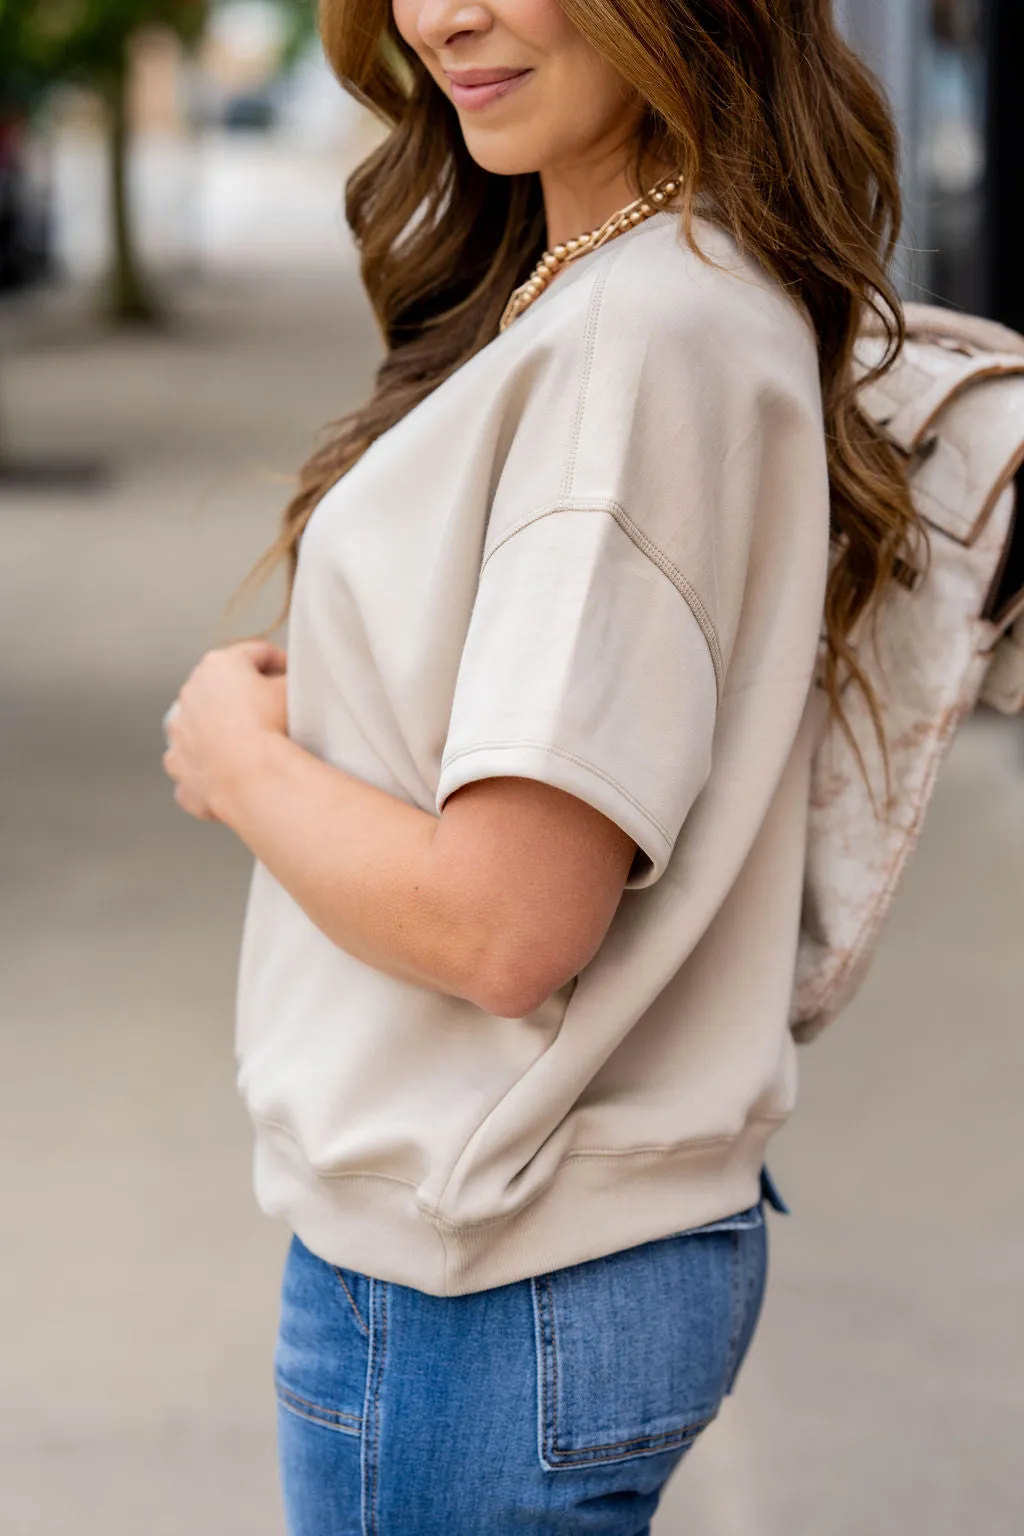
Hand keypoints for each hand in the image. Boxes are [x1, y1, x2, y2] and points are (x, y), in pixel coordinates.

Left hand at [162, 640, 287, 820]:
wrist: (251, 778)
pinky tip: (230, 770)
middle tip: (274, 711)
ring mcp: (179, 730)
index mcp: (219, 666)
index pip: (256, 653)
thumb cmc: (270, 729)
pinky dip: (209, 762)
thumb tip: (289, 684)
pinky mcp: (177, 764)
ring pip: (202, 722)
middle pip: (224, 687)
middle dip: (247, 696)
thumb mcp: (292, 692)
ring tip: (251, 742)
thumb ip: (289, 680)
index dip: (280, 663)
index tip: (292, 677)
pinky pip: (194, 758)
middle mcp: (191, 693)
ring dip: (222, 727)